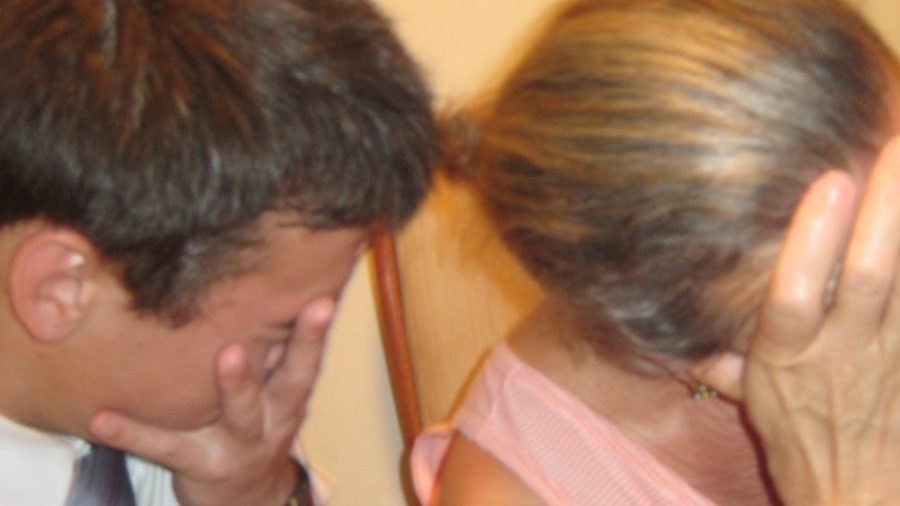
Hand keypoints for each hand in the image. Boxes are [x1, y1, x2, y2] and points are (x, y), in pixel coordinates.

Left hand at [88, 298, 335, 505]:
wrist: (249, 503)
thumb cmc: (258, 431)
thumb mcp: (272, 400)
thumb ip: (269, 357)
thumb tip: (263, 293)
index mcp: (289, 399)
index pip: (307, 361)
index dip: (316, 332)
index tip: (324, 301)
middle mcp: (273, 421)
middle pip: (290, 385)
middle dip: (297, 351)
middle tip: (304, 311)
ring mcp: (239, 446)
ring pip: (239, 415)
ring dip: (237, 385)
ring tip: (227, 356)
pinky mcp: (201, 466)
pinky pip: (165, 448)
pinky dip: (132, 433)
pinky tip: (102, 419)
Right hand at [743, 137, 899, 504]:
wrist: (860, 498)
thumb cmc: (800, 445)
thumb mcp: (751, 404)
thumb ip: (720, 363)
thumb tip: (679, 339)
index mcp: (785, 358)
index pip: (794, 295)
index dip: (811, 240)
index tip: (828, 182)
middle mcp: (841, 352)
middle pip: (867, 278)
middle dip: (883, 209)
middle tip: (893, 146)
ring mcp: (891, 356)